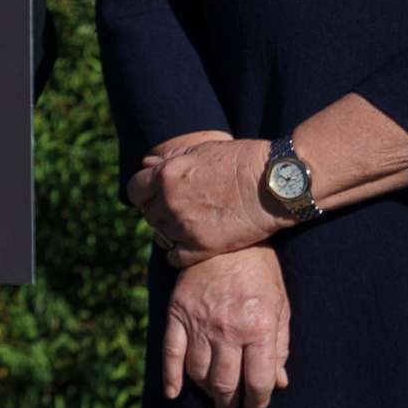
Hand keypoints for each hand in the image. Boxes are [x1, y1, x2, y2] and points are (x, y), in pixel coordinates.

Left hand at [129, 136, 275, 265]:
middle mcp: (170, 201)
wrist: (272, 184)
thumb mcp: (200, 150)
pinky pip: (175, 258)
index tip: (153, 194)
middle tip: (177, 209)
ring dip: (169, 230)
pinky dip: (178, 254)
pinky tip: (189, 247)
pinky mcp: (202, 247)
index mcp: (166, 175)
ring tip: (188, 224)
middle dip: (158, 210)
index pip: (135, 189)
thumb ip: (170, 159)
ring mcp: (185, 226)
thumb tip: (147, 163)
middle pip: (148, 213)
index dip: (143, 192)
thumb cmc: (240, 160)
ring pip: (160, 235)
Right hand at [162, 248, 290, 407]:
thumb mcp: (280, 306)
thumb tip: (279, 382)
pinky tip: (174, 393)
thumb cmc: (260, 271)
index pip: (258, 381)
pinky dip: (171, 377)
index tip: (256, 407)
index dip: (258, 402)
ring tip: (213, 396)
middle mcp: (228, 329)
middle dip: (230, 404)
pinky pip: (171, 352)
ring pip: (199, 373)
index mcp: (259, 328)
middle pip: (225, 383)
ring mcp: (199, 322)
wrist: (226, 234)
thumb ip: (280, 346)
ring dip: (206, 391)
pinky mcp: (178, 312)